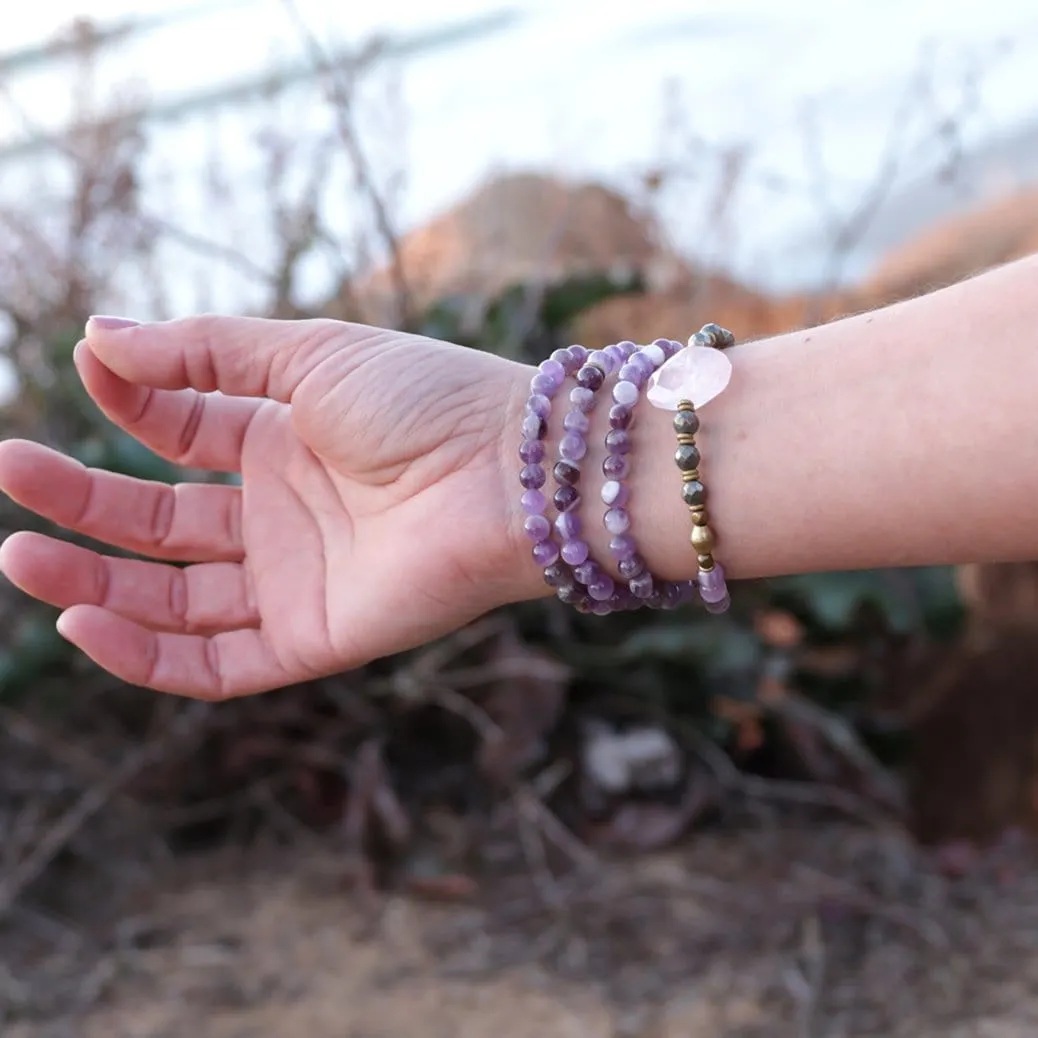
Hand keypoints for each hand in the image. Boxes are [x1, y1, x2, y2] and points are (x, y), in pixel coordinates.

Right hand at [0, 316, 537, 698]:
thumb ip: (203, 351)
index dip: (127, 406)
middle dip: (83, 501)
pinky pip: (216, 663)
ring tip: (18, 555)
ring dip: (94, 582)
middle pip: (160, 522)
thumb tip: (98, 336)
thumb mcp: (307, 356)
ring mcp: (296, 580)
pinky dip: (148, 654)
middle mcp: (284, 514)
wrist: (512, 474)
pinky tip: (85, 620)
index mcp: (285, 440)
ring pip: (174, 598)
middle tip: (10, 470)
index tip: (83, 368)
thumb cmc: (425, 401)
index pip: (180, 434)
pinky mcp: (314, 639)